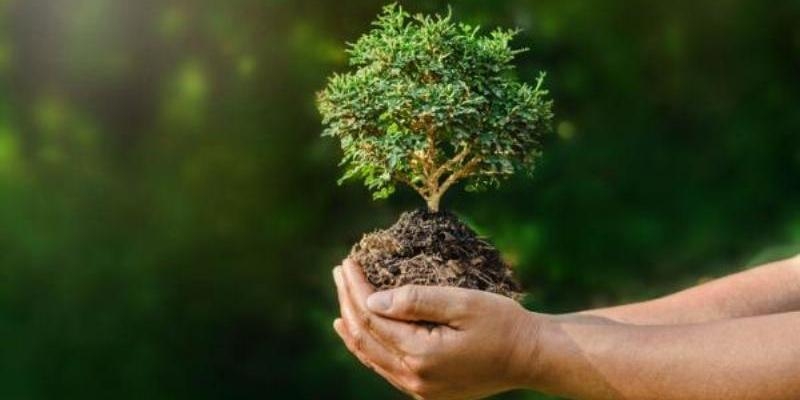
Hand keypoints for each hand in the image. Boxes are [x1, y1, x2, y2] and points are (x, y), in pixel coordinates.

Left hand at [332, 258, 540, 399]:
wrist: (531, 357)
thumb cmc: (502, 323)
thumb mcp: (462, 303)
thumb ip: (416, 301)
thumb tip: (372, 300)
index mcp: (421, 355)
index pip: (372, 317)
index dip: (356, 288)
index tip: (347, 262)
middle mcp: (415, 378)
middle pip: (366, 338)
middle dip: (349, 303)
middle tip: (340, 272)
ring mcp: (420, 389)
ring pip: (372, 357)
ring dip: (354, 327)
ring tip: (342, 304)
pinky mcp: (428, 391)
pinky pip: (387, 369)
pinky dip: (371, 348)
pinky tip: (364, 335)